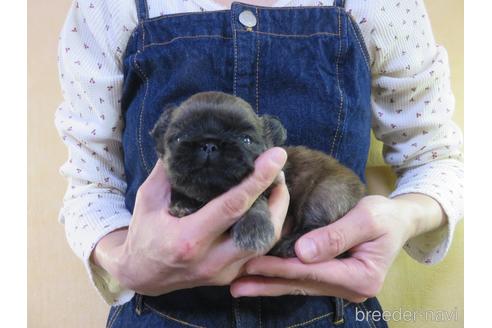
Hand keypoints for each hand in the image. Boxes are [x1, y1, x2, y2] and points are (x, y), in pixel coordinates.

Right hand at [91, 147, 288, 295]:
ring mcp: (224, 272)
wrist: (142, 277)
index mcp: (189, 239)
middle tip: (279, 171)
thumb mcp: (148, 199)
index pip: (233, 206)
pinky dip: (268, 228)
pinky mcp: (230, 277)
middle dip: (278, 197)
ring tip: (276, 186)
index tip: (276, 156)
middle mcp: (211, 260)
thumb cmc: (144, 234)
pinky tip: (267, 208)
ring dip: (278, 213)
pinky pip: (259, 252)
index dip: (258, 179)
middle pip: (263, 229)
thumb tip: (187, 138)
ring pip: (267, 243)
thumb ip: (167, 170)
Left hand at [230, 194, 444, 301]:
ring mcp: (342, 288)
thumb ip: (336, 235)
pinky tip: (259, 280)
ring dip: (268, 285)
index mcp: (362, 277)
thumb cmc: (386, 216)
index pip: (313, 271)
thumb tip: (303, 252)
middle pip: (302, 283)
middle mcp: (351, 289)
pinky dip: (280, 279)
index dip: (282, 266)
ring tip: (238, 287)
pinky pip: (303, 281)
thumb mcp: (367, 218)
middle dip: (267, 282)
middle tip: (234, 284)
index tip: (253, 262)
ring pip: (299, 285)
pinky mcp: (334, 281)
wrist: (399, 221)